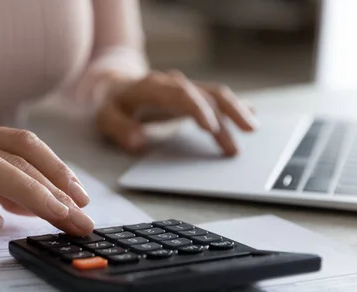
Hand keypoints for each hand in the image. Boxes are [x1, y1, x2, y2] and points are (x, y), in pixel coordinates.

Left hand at [96, 70, 258, 154]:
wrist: (117, 89)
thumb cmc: (113, 106)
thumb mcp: (105, 118)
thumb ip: (120, 129)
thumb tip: (137, 142)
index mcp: (153, 87)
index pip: (181, 94)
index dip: (198, 109)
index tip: (212, 128)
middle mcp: (174, 84)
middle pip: (207, 93)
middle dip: (229, 110)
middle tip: (247, 129)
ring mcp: (186, 90)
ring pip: (216, 96)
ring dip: (236, 112)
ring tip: (251, 130)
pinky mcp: (192, 98)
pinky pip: (216, 100)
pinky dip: (233, 108)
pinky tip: (251, 115)